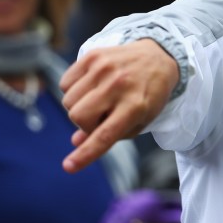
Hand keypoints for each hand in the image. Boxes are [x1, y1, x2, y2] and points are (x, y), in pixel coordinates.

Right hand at [60, 39, 179, 172]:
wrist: (157, 56)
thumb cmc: (147, 95)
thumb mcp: (139, 120)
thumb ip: (110, 135)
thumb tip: (76, 142)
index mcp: (135, 107)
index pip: (105, 135)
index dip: (85, 153)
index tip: (68, 167)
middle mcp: (119, 86)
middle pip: (78, 117)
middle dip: (84, 124)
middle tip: (101, 116)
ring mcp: (104, 68)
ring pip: (68, 100)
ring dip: (79, 106)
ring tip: (99, 99)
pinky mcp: (93, 55)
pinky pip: (65, 82)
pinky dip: (73, 89)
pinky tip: (91, 86)